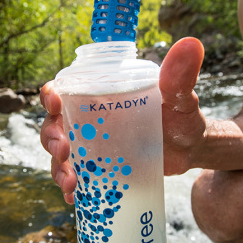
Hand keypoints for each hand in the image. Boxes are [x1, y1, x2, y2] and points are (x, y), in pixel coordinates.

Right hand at [40, 37, 205, 203]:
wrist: (191, 148)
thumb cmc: (182, 117)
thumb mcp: (180, 98)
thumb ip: (180, 76)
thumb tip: (191, 44)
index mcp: (101, 97)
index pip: (65, 90)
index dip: (51, 95)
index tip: (55, 103)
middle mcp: (90, 120)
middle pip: (55, 125)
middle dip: (51, 137)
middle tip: (64, 150)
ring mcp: (93, 146)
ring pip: (61, 155)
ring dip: (58, 168)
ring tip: (72, 183)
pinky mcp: (100, 168)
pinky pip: (77, 177)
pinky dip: (72, 187)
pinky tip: (76, 197)